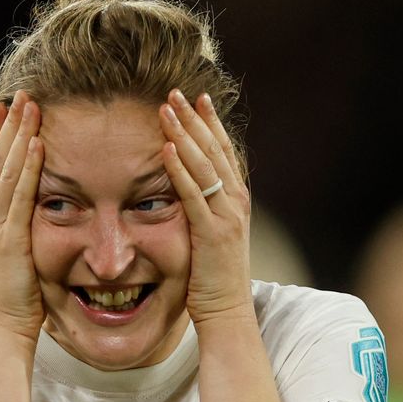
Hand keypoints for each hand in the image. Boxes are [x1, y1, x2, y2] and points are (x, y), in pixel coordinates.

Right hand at [0, 90, 45, 340]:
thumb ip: (24, 229)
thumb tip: (40, 210)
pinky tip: (36, 142)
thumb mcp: (21, 254)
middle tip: (19, 93)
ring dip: (18, 134)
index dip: (0, 137)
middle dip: (8, 125)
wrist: (5, 328)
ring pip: (7, 170)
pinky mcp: (9, 238)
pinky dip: (28, 166)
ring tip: (28, 104)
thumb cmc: (19, 296)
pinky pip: (21, 194)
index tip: (7, 109)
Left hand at [159, 89, 252, 323]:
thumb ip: (206, 207)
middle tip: (176, 91)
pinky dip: (180, 170)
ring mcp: (226, 216)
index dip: (211, 123)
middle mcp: (236, 201)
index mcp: (236, 199)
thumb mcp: (213, 233)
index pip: (224, 151)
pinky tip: (167, 149)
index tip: (198, 97)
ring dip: (185, 134)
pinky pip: (193, 195)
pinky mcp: (211, 233)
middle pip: (214, 149)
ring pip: (204, 165)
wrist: (227, 310)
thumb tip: (190, 186)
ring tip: (166, 108)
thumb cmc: (214, 274)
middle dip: (195, 118)